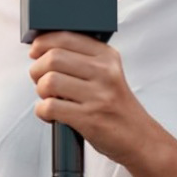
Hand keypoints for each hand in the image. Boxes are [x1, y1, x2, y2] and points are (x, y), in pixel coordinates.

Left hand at [28, 31, 157, 167]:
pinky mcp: (90, 119)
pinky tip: (51, 114)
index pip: (66, 37)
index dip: (43, 43)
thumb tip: (42, 48)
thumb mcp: (107, 74)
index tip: (35, 51)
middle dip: (37, 69)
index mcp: (107, 56)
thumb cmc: (116, 106)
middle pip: (53, 58)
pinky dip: (43, 111)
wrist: (140, 138)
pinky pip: (50, 107)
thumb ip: (81, 59)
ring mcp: (98, 96)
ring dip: (41, 91)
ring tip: (49, 98)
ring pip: (49, 82)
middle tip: (40, 79)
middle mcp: (104, 73)